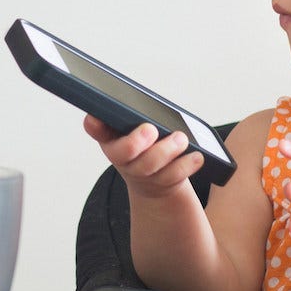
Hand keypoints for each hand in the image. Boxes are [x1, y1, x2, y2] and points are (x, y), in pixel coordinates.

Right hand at [82, 115, 201, 202]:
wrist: (153, 181)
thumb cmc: (145, 144)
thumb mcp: (135, 127)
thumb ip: (135, 114)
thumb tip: (149, 107)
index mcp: (111, 136)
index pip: (96, 127)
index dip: (94, 124)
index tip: (96, 117)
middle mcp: (121, 156)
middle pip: (123, 153)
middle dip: (136, 142)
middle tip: (150, 129)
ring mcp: (140, 173)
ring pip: (150, 165)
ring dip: (167, 151)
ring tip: (181, 138)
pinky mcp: (160, 183)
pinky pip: (172, 176)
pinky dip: (186, 165)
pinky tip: (197, 156)